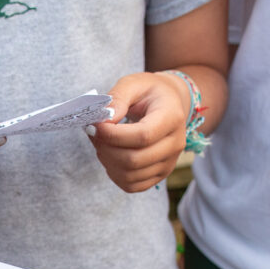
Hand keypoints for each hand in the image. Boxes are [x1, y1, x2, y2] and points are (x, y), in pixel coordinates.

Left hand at [89, 72, 189, 192]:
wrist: (169, 104)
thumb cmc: (149, 92)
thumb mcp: (133, 83)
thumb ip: (118, 98)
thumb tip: (104, 119)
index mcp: (172, 117)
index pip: (142, 136)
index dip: (113, 135)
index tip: (95, 126)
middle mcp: (175, 143)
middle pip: (134, 160)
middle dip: (106, 148)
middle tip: (94, 134)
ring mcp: (169, 163)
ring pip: (130, 175)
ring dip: (107, 161)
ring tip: (101, 143)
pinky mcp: (159, 175)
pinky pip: (132, 186)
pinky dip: (114, 175)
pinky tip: (110, 157)